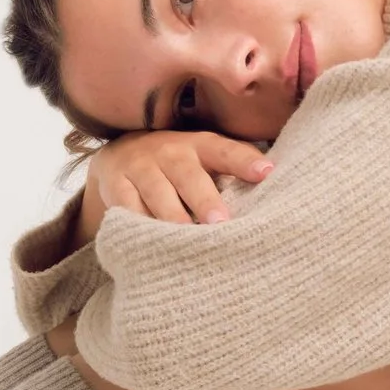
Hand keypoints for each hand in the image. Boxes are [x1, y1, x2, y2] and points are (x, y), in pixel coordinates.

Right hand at [73, 130, 274, 246]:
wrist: (119, 155)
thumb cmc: (179, 165)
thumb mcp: (203, 159)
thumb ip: (233, 168)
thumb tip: (273, 184)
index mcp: (199, 145)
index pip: (225, 150)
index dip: (245, 161)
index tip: (267, 173)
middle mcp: (169, 152)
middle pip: (189, 176)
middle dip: (204, 199)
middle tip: (220, 223)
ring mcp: (140, 167)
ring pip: (157, 194)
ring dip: (171, 217)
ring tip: (185, 241)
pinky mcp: (115, 184)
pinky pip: (127, 207)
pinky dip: (137, 224)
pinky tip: (149, 243)